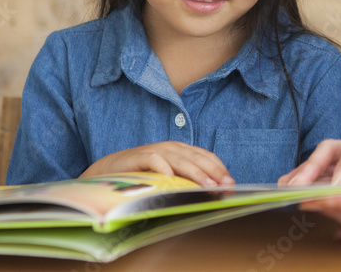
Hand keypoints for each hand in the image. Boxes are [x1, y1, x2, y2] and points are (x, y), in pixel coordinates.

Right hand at [81, 142, 233, 186]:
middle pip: (196, 158)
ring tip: (207, 186)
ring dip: (195, 173)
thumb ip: (186, 179)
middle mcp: (170, 147)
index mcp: (181, 150)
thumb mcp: (169, 176)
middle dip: (213, 172)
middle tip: (224, 185)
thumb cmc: (143, 174)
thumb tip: (212, 192)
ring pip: (180, 159)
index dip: (219, 168)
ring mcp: (155, 150)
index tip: (230, 183)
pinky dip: (163, 167)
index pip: (205, 156)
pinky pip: (154, 159)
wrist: (110, 168)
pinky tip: (171, 177)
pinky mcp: (139, 156)